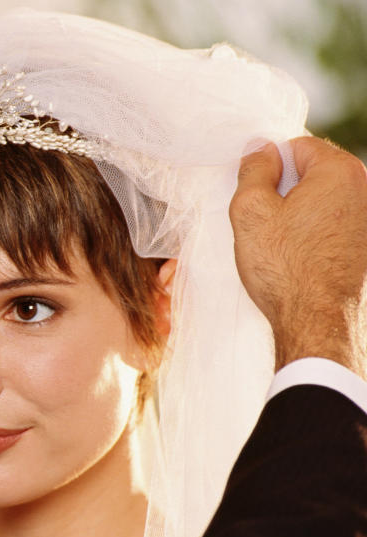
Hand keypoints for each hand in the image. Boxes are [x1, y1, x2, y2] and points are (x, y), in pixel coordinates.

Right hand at [229, 137, 366, 372]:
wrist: (314, 321)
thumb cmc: (283, 267)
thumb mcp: (251, 210)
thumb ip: (253, 170)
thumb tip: (260, 149)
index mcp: (340, 171)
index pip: (297, 146)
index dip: (268, 167)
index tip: (254, 195)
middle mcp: (364, 190)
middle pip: (312, 172)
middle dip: (284, 191)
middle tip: (263, 222)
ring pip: (320, 201)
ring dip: (296, 214)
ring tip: (278, 245)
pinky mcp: (363, 245)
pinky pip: (329, 224)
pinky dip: (310, 233)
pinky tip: (294, 258)